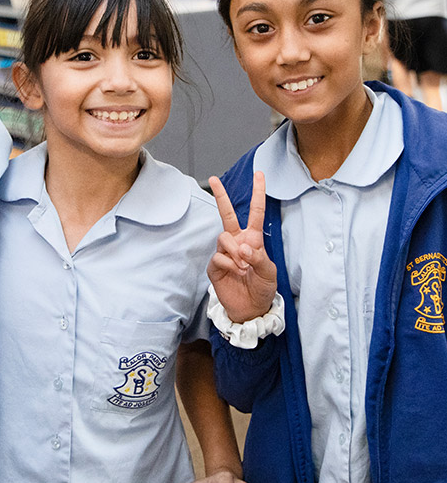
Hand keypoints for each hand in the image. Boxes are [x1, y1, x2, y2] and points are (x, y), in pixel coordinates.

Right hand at [207, 172, 276, 322]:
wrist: (250, 309)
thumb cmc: (263, 288)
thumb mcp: (268, 272)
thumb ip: (258, 258)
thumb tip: (242, 248)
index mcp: (253, 239)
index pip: (255, 212)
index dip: (258, 193)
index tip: (259, 174)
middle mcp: (238, 242)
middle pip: (227, 214)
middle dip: (221, 196)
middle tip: (213, 179)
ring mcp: (225, 252)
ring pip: (224, 237)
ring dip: (235, 251)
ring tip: (243, 266)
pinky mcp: (214, 265)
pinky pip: (218, 256)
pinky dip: (229, 264)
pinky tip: (235, 273)